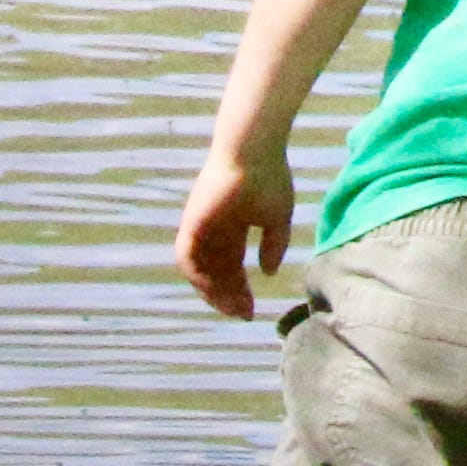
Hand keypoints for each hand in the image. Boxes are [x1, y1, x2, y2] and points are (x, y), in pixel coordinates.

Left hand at [177, 146, 294, 315]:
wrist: (253, 151)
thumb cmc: (269, 177)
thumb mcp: (279, 217)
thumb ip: (275, 245)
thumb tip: (268, 273)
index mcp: (234, 225)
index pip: (232, 264)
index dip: (241, 288)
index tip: (252, 309)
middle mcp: (214, 230)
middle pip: (217, 272)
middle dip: (229, 295)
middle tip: (243, 315)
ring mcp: (201, 227)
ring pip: (201, 270)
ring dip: (213, 292)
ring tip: (232, 308)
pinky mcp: (191, 223)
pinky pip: (188, 258)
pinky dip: (198, 277)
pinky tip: (214, 291)